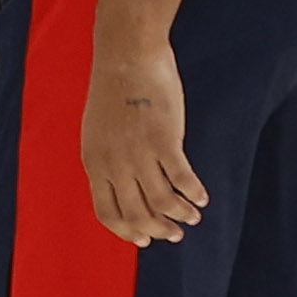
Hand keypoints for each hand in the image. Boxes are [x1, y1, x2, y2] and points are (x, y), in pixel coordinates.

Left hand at [81, 40, 206, 246]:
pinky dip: (193, 194)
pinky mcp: (164, 140)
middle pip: (137, 214)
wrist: (126, 56)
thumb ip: (108, 159)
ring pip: (162, 202)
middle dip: (158, 230)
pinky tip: (202, 198)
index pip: (107, 213)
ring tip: (193, 217)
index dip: (128, 232)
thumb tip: (125, 184)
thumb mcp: (99, 132)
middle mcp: (113, 163)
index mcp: (94, 163)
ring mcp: (138, 153)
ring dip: (180, 215)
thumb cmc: (115, 92)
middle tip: (176, 234)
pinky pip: (182, 179)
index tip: (145, 239)